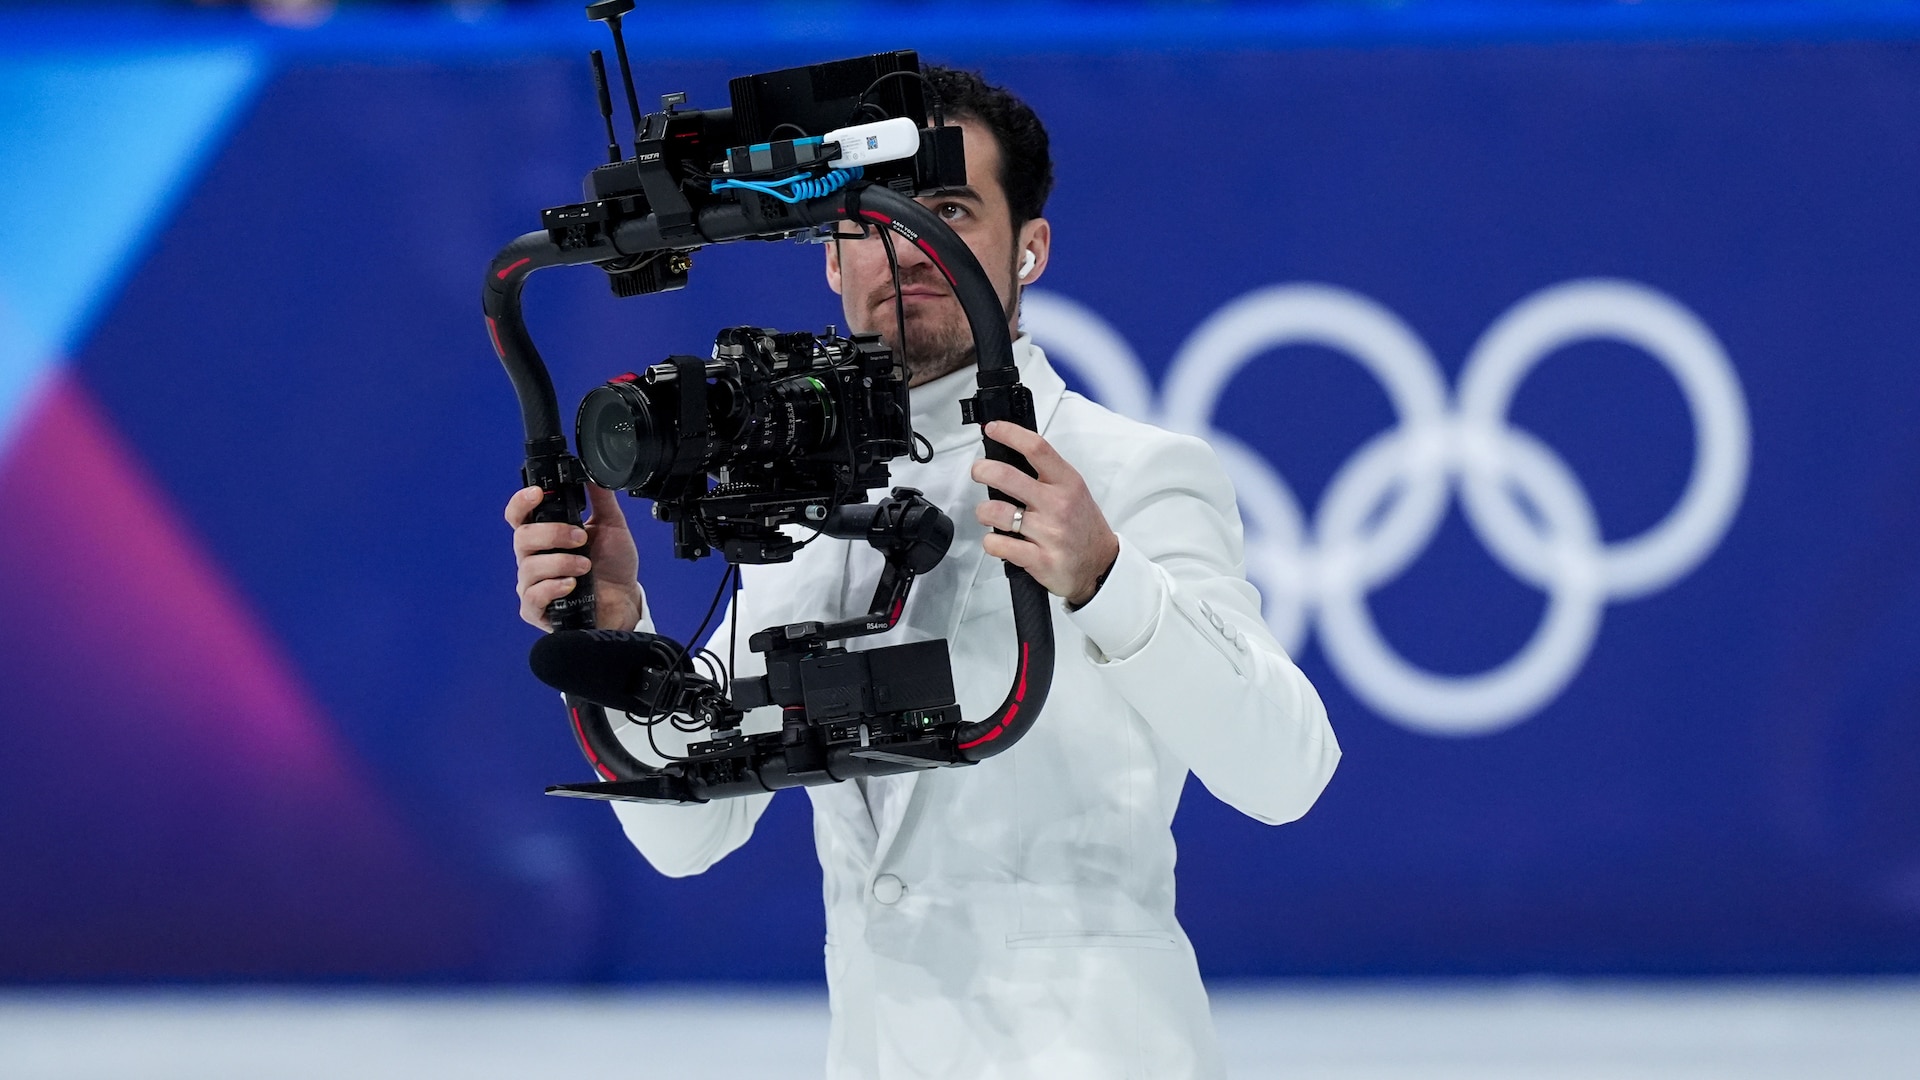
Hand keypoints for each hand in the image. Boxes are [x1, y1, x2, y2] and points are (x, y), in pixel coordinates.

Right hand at [505, 484, 643, 630]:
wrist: (625, 600)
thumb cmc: (613, 566)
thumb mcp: (612, 527)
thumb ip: (601, 500)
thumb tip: (593, 472)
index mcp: (545, 535)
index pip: (519, 515)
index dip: (521, 502)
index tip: (538, 493)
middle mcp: (534, 558)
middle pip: (522, 538)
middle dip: (553, 534)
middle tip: (580, 538)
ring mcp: (533, 584)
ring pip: (529, 567)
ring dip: (560, 562)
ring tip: (585, 566)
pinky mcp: (536, 610)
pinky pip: (532, 597)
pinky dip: (552, 588)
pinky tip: (571, 585)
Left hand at [971, 421, 1120, 606]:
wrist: (1101, 566)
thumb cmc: (1083, 527)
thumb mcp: (1074, 491)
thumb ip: (1047, 475)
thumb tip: (1010, 456)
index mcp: (1067, 483)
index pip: (1036, 448)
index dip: (1009, 434)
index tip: (993, 429)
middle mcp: (1058, 505)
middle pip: (1007, 476)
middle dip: (982, 470)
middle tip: (978, 472)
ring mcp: (1049, 533)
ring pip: (997, 512)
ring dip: (983, 511)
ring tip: (988, 513)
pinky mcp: (1040, 560)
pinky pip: (999, 544)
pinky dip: (991, 542)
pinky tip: (998, 540)